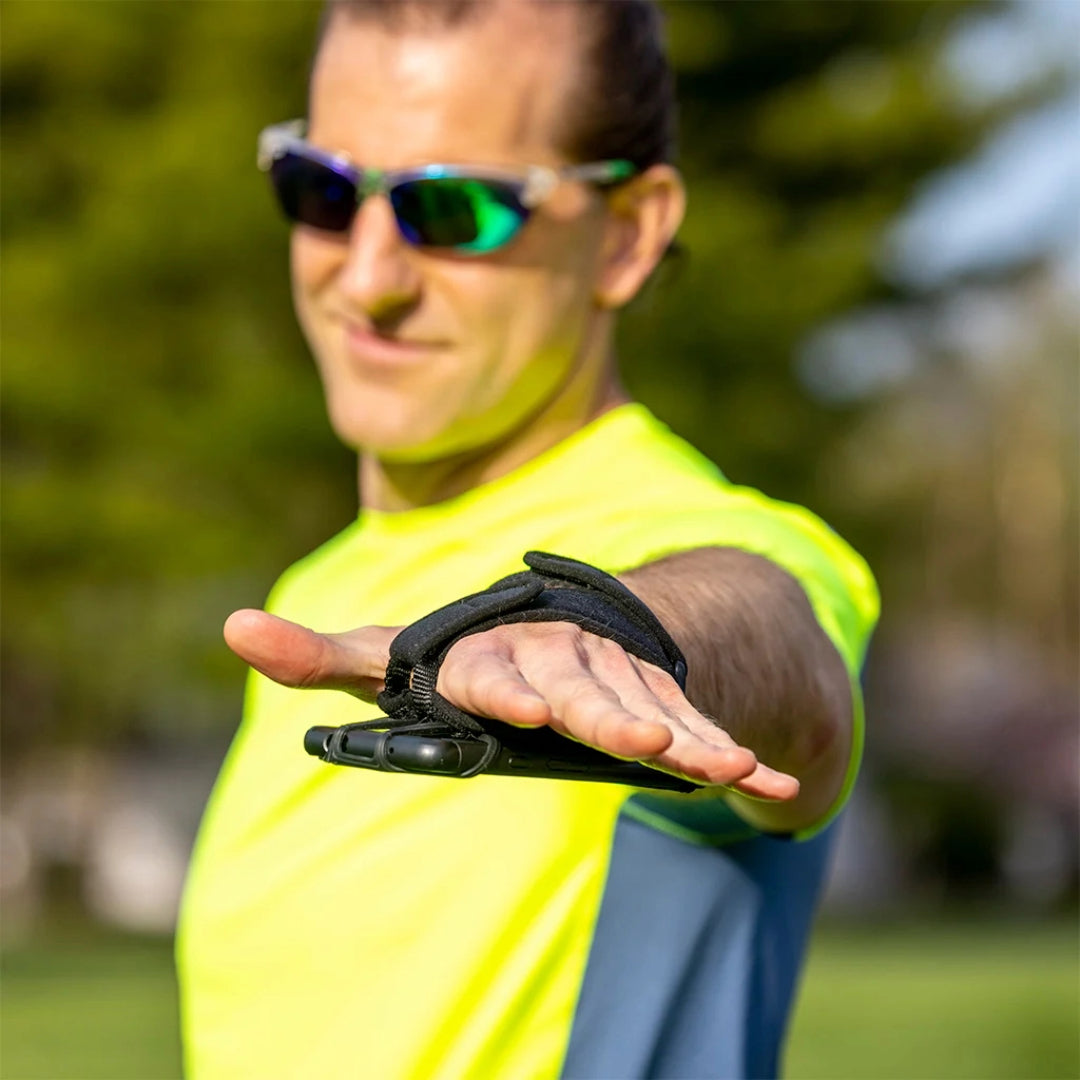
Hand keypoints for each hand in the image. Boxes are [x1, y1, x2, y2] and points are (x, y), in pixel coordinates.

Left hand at [223, 610, 798, 800]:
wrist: (580, 622)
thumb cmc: (472, 656)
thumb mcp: (394, 657)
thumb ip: (320, 654)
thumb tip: (231, 628)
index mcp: (489, 655)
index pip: (491, 667)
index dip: (501, 684)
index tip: (509, 702)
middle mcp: (557, 660)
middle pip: (581, 689)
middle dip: (605, 713)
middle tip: (632, 741)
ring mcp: (617, 679)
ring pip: (649, 708)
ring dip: (684, 736)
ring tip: (720, 766)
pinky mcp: (660, 701)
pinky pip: (695, 726)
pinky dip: (732, 751)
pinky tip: (773, 785)